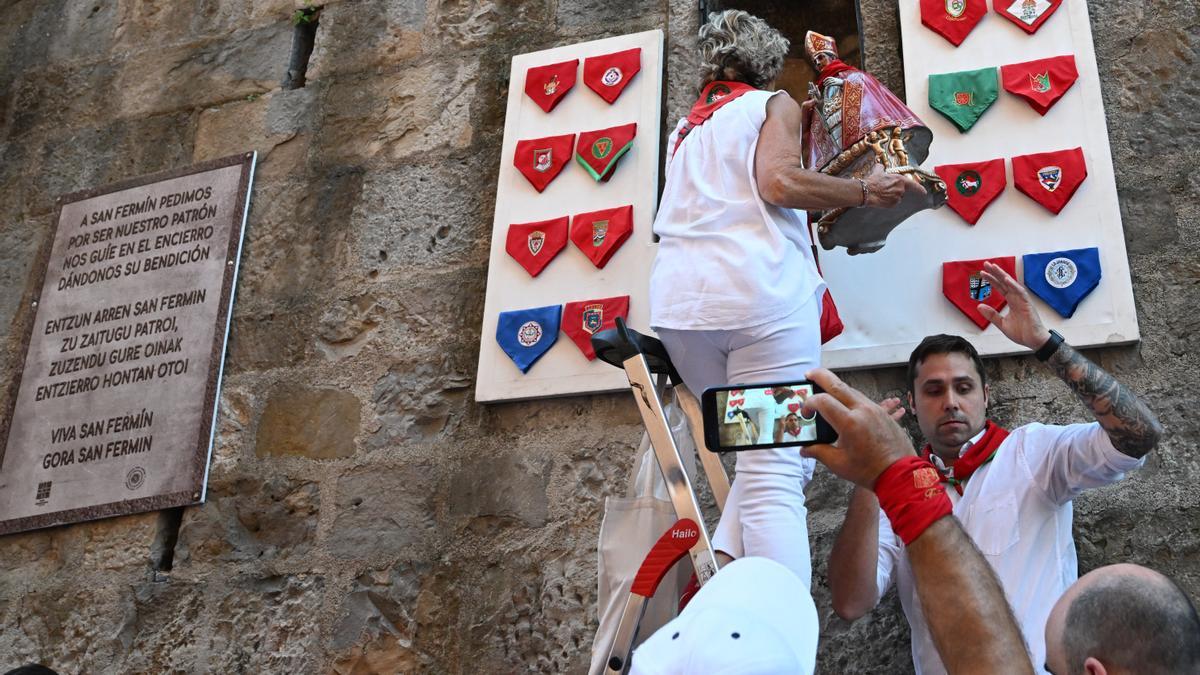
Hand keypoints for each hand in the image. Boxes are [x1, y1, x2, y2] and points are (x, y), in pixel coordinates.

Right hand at [800, 369, 916, 488]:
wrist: (900, 473)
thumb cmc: (869, 471)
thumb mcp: (838, 463)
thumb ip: (818, 452)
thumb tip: (804, 449)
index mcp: (849, 423)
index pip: (822, 401)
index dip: (809, 404)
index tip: (806, 413)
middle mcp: (862, 410)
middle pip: (837, 385)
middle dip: (820, 376)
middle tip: (808, 374)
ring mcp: (874, 409)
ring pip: (851, 389)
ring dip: (836, 387)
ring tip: (824, 390)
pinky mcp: (881, 413)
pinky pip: (863, 398)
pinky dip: (850, 396)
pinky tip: (844, 401)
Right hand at [861, 164, 925, 208]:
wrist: (866, 191)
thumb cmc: (873, 181)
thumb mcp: (878, 171)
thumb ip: (882, 168)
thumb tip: (880, 165)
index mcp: (900, 180)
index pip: (913, 185)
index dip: (920, 189)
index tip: (924, 192)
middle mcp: (900, 189)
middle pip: (902, 190)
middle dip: (895, 189)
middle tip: (886, 188)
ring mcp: (897, 198)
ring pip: (897, 197)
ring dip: (891, 195)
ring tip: (881, 192)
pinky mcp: (892, 204)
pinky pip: (892, 203)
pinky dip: (888, 201)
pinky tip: (881, 198)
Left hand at [977, 261, 1050, 349]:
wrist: (1033, 341)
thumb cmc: (1022, 332)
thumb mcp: (1002, 324)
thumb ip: (991, 315)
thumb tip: (979, 306)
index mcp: (1011, 301)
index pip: (1000, 287)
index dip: (992, 280)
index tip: (982, 273)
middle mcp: (1016, 298)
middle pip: (1005, 282)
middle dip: (996, 273)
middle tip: (986, 263)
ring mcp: (1023, 300)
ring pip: (1012, 284)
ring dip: (1003, 275)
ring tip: (994, 267)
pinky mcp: (1028, 304)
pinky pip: (1020, 292)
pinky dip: (1013, 285)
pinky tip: (1006, 279)